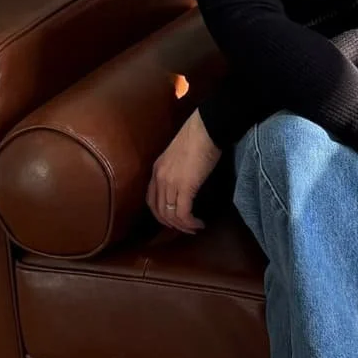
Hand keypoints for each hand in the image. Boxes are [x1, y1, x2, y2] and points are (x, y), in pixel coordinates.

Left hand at [147, 110, 221, 232]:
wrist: (206, 129)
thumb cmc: (198, 137)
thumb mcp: (179, 155)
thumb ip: (176, 169)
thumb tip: (185, 181)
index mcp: (157, 169)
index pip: (151, 199)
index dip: (161, 214)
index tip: (173, 219)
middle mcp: (159, 178)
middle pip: (159, 211)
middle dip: (172, 224)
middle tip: (185, 228)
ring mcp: (170, 183)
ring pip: (170, 215)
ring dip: (182, 226)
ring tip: (194, 228)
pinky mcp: (185, 187)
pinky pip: (183, 213)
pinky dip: (190, 222)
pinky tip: (198, 224)